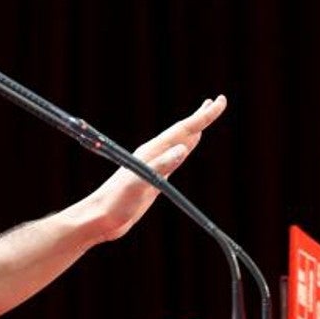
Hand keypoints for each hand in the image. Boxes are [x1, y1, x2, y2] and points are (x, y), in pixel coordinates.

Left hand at [86, 95, 226, 242]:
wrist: (99, 217)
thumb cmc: (116, 201)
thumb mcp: (139, 184)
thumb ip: (160, 166)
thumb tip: (182, 148)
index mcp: (152, 151)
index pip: (183, 128)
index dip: (203, 116)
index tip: (220, 101)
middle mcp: (153, 154)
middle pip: (182, 130)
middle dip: (200, 117)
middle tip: (218, 102)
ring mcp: (153, 165)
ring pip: (178, 142)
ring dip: (193, 130)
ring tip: (203, 120)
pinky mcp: (152, 178)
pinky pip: (174, 158)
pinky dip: (184, 149)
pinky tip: (185, 149)